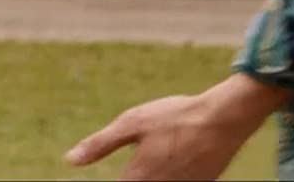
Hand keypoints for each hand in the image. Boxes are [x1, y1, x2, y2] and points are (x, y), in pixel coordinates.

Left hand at [65, 74, 287, 179]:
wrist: (223, 119)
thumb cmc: (175, 117)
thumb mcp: (132, 123)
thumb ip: (100, 145)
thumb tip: (70, 161)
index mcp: (138, 178)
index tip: (87, 181)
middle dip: (131, 181)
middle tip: (135, 166)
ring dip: (149, 179)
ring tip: (151, 164)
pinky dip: (170, 177)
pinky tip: (171, 164)